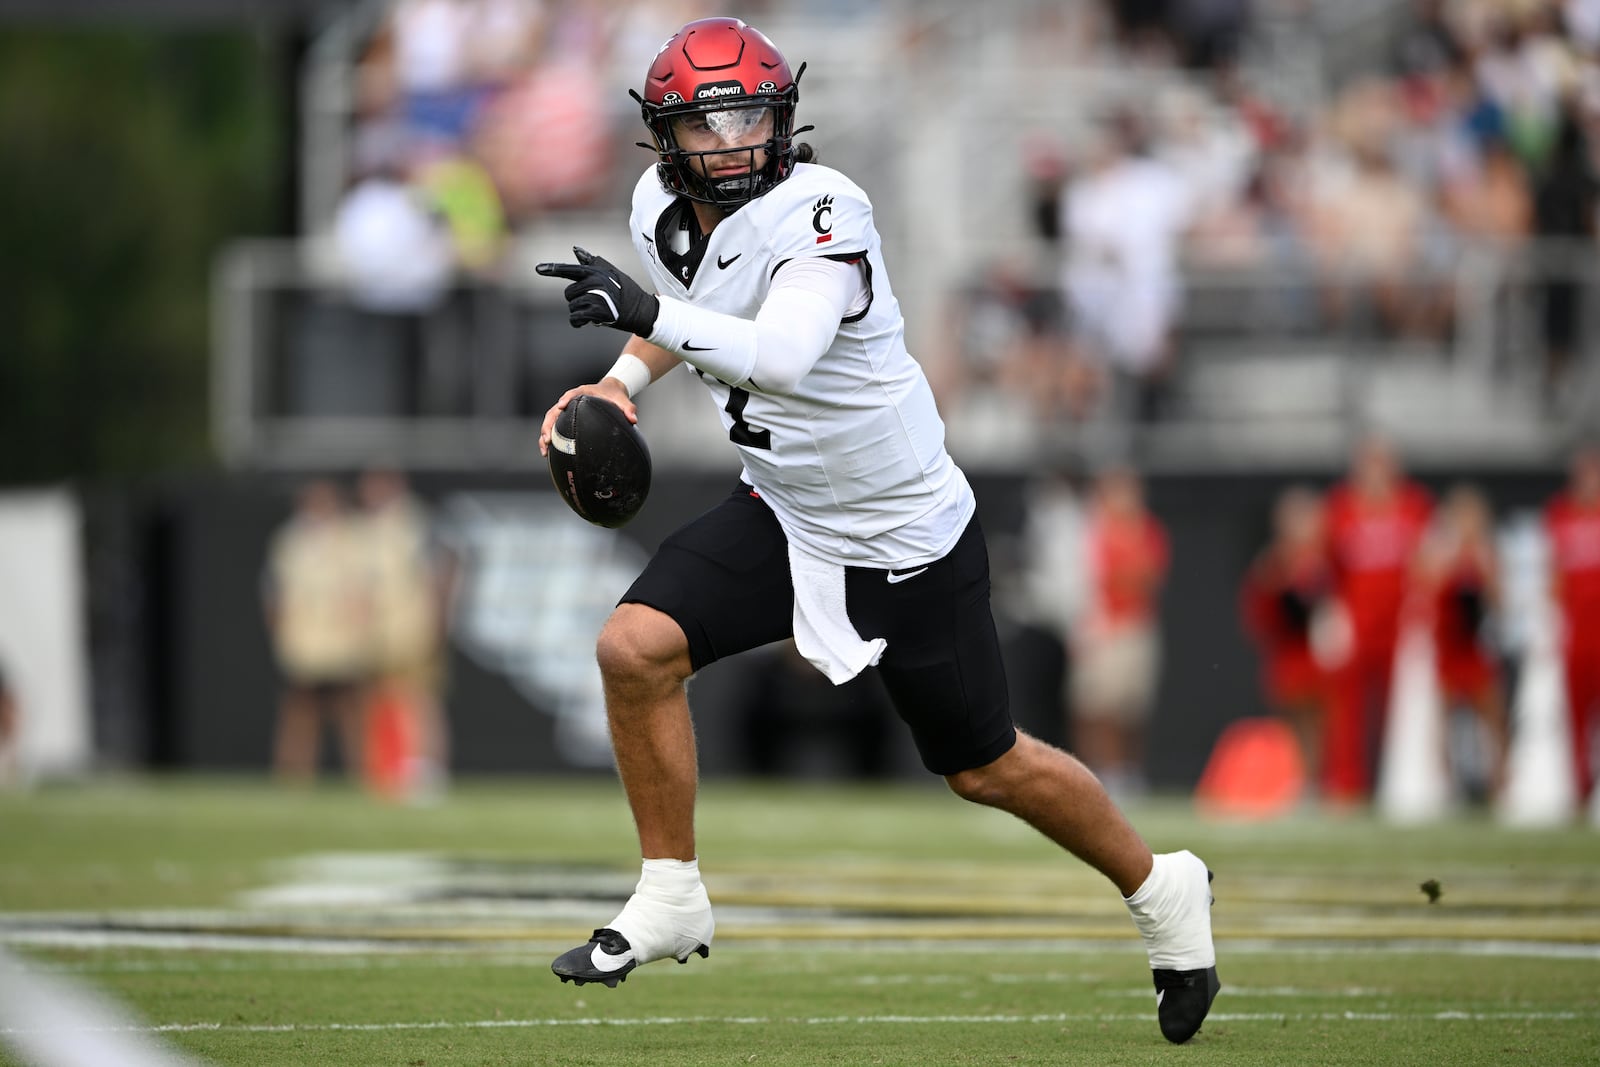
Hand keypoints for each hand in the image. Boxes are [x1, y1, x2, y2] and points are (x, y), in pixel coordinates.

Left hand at [535, 246, 659, 335]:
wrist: (642, 310)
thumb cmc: (626, 290)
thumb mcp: (611, 272)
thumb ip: (591, 263)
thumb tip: (576, 249)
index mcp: (595, 272)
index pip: (569, 270)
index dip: (552, 269)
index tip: (537, 269)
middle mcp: (594, 282)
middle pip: (569, 294)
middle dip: (576, 300)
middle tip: (592, 302)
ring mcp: (596, 297)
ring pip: (572, 307)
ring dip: (580, 312)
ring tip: (595, 311)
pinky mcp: (598, 312)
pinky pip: (576, 318)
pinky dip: (577, 322)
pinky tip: (585, 322)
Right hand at [538, 381, 635, 457]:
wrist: (609, 391)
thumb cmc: (614, 395)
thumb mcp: (622, 400)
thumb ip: (628, 408)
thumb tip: (633, 419)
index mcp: (581, 393)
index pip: (571, 394)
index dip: (565, 400)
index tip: (561, 406)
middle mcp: (570, 401)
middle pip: (554, 411)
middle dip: (548, 425)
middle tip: (547, 439)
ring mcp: (566, 410)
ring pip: (550, 421)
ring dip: (545, 435)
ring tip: (545, 451)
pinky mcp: (565, 419)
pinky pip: (555, 428)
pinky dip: (551, 440)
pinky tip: (550, 455)